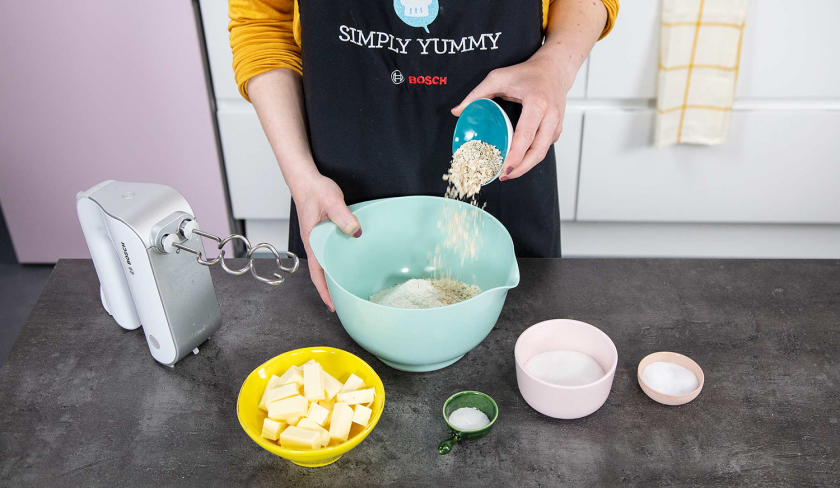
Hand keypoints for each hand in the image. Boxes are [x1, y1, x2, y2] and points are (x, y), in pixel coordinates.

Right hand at [292, 175, 361, 310]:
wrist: (305, 179)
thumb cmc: (313, 190)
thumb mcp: (332, 202)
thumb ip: (343, 217)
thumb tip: (355, 232)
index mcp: (312, 241)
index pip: (316, 273)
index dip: (324, 291)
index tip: (332, 305)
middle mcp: (313, 243)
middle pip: (321, 271)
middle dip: (331, 288)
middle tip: (345, 301)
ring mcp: (317, 238)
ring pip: (325, 261)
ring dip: (334, 274)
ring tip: (347, 285)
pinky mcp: (322, 231)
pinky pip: (329, 250)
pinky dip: (336, 260)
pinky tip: (346, 260)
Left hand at [452, 51, 574, 180]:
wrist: (554, 69)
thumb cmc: (527, 72)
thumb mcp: (498, 77)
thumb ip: (476, 94)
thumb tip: (456, 111)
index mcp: (537, 103)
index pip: (526, 135)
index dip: (515, 155)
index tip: (504, 168)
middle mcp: (551, 115)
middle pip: (538, 151)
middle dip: (521, 168)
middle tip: (503, 176)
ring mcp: (557, 123)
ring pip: (543, 152)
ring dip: (527, 166)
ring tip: (509, 172)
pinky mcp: (558, 129)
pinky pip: (545, 148)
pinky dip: (532, 157)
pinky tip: (519, 161)